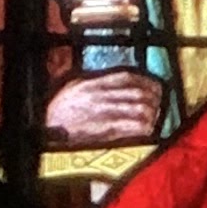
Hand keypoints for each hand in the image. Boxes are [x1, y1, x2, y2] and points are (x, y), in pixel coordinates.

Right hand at [45, 69, 162, 146]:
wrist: (49, 127)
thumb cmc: (60, 109)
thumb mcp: (74, 87)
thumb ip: (94, 81)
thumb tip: (114, 80)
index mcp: (94, 83)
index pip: (127, 77)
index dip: (144, 80)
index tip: (153, 85)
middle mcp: (102, 96)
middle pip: (137, 93)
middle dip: (152, 98)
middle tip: (157, 102)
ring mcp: (104, 113)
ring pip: (138, 109)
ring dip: (150, 113)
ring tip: (153, 116)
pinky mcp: (105, 130)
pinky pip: (131, 127)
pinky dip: (142, 128)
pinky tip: (146, 129)